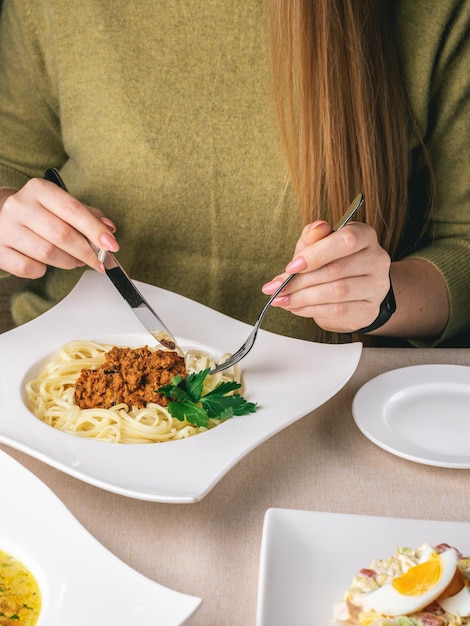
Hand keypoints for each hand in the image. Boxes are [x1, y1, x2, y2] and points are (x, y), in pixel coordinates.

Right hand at [0, 178, 118, 277]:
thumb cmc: (36, 211)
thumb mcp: (60, 204)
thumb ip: (87, 214)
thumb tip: (109, 229)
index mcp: (39, 189)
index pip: (73, 210)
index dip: (96, 230)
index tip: (112, 245)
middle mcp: (19, 206)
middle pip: (62, 235)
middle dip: (87, 252)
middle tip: (99, 261)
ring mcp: (5, 228)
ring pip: (47, 254)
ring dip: (69, 262)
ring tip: (75, 260)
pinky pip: (29, 268)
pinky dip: (43, 270)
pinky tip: (46, 263)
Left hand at [262, 219, 390, 332]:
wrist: (355, 291)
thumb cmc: (333, 262)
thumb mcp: (319, 245)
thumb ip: (313, 237)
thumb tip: (315, 229)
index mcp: (364, 236)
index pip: (346, 241)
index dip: (316, 254)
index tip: (291, 266)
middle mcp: (376, 259)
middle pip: (337, 270)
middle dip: (300, 281)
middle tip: (277, 288)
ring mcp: (376, 286)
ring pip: (337, 292)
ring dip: (303, 297)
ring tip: (282, 299)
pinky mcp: (370, 309)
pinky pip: (339, 310)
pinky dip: (312, 309)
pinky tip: (296, 307)